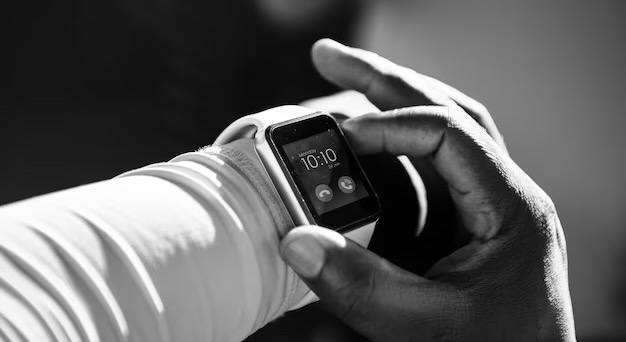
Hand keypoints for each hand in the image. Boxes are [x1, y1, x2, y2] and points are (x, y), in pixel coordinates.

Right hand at [279, 39, 574, 340]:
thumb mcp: (424, 327)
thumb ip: (362, 287)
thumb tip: (296, 240)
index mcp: (509, 210)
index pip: (450, 135)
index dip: (391, 126)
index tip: (342, 139)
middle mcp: (503, 194)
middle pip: (448, 110)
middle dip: (384, 81)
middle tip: (328, 58)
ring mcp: (487, 202)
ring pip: (445, 126)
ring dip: (394, 98)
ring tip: (343, 78)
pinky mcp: (469, 217)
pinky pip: (435, 159)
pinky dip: (397, 137)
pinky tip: (368, 134)